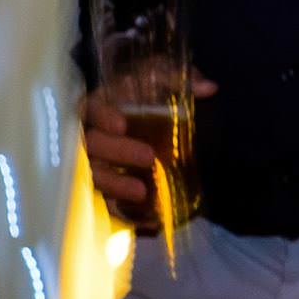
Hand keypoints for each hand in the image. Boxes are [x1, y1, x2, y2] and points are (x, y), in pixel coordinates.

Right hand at [80, 69, 216, 230]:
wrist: (149, 120)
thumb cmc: (149, 94)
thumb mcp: (162, 78)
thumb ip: (181, 79)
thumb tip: (209, 88)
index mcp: (100, 106)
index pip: (89, 109)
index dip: (101, 116)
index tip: (121, 124)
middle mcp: (90, 135)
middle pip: (90, 145)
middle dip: (117, 152)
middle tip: (148, 157)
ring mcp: (94, 163)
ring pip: (93, 176)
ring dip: (115, 185)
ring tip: (142, 193)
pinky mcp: (105, 187)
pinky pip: (106, 201)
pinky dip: (122, 211)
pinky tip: (144, 220)